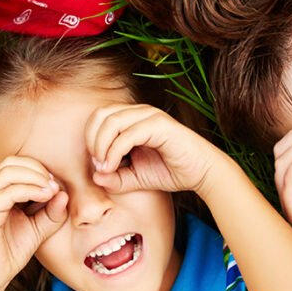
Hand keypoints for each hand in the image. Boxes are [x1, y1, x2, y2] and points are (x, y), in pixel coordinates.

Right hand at [0, 156, 67, 290]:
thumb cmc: (10, 252)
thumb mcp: (38, 229)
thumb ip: (51, 213)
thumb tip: (64, 193)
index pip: (16, 164)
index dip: (38, 169)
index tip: (56, 185)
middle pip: (11, 162)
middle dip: (37, 168)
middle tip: (55, 185)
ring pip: (9, 171)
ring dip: (35, 176)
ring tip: (51, 190)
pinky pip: (8, 192)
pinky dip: (29, 189)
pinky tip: (44, 197)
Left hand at [85, 104, 220, 194]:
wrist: (202, 173)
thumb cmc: (170, 171)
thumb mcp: (135, 178)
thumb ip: (114, 178)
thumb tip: (95, 176)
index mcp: (132, 118)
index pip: (99, 117)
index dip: (90, 139)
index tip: (96, 165)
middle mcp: (139, 112)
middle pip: (101, 114)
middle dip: (91, 140)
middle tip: (97, 164)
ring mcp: (150, 116)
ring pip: (112, 121)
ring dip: (101, 145)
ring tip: (104, 167)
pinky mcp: (159, 125)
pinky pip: (128, 134)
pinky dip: (114, 151)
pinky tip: (113, 167)